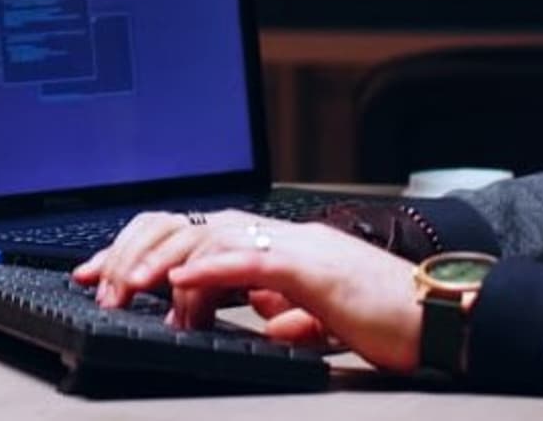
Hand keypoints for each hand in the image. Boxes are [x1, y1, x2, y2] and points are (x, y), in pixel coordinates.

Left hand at [72, 210, 422, 372]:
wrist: (441, 318)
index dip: (145, 250)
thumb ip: (290, 313)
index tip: (104, 276)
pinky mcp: (316, 269)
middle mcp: (284, 236)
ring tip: (128, 288)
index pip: (199, 233)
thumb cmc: (392, 319)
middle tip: (100, 285)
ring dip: (160, 261)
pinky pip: (252, 258)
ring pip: (212, 232)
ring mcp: (300, 246)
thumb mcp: (322, 320)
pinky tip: (179, 281)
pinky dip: (209, 266)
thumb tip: (264, 319)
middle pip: (192, 222)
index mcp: (282, 247)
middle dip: (135, 251)